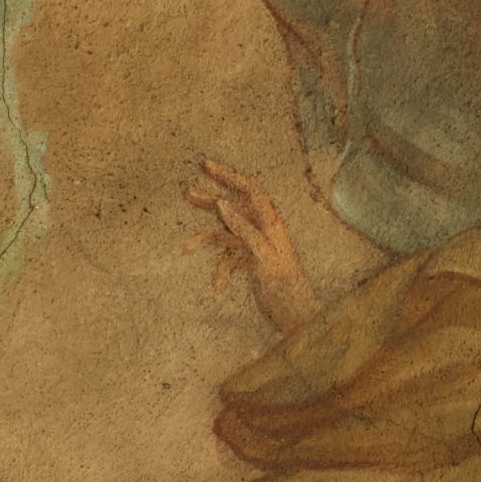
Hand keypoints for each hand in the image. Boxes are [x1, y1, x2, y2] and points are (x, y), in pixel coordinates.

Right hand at [189, 159, 319, 337]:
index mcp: (270, 221)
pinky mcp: (250, 262)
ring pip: (226, 234)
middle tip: (186, 192)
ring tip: (185, 247)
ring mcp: (255, 245)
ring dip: (206, 241)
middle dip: (210, 200)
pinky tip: (218, 287)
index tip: (205, 166)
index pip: (249, 189)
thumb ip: (243, 228)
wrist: (295, 315)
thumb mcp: (263, 254)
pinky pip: (229, 258)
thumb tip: (222, 204)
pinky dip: (221, 270)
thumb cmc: (285, 285)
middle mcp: (262, 229)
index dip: (227, 175)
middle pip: (233, 207)